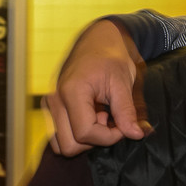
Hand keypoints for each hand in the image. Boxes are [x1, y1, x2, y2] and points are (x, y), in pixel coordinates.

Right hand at [44, 19, 147, 155]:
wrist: (97, 40)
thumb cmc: (112, 57)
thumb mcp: (123, 82)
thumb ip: (127, 111)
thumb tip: (136, 135)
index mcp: (71, 92)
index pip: (84, 133)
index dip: (108, 136)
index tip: (123, 125)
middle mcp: (54, 100)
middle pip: (69, 145)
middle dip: (95, 139)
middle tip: (110, 119)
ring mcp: (49, 105)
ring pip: (61, 144)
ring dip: (84, 138)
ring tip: (101, 116)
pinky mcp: (51, 107)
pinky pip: (60, 134)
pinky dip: (77, 133)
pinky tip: (93, 114)